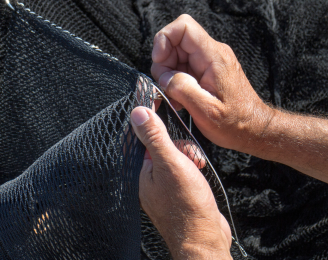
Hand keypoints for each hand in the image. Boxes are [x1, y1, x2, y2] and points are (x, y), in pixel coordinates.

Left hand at [131, 106, 231, 258]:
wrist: (204, 239)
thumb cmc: (186, 207)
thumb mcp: (170, 164)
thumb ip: (154, 137)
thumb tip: (138, 112)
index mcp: (139, 170)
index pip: (139, 135)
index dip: (151, 119)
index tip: (161, 104)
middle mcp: (147, 176)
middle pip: (160, 144)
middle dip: (178, 144)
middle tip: (188, 155)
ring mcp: (162, 183)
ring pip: (173, 155)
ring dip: (187, 154)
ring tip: (196, 166)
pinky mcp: (176, 189)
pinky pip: (181, 167)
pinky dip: (191, 165)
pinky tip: (198, 172)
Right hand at [150, 14, 272, 153]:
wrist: (254, 129)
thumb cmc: (235, 123)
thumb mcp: (206, 111)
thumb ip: (183, 89)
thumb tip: (164, 78)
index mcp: (214, 57)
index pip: (183, 26)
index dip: (164, 40)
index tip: (160, 63)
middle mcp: (212, 53)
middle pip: (175, 41)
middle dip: (163, 63)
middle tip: (167, 88)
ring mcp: (209, 61)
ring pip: (176, 54)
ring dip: (168, 74)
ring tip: (175, 97)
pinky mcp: (206, 70)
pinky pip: (182, 66)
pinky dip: (175, 80)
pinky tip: (180, 98)